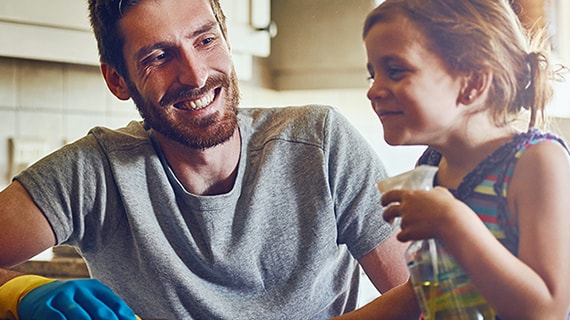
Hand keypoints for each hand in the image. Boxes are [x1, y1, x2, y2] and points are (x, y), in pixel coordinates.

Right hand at [18, 278, 137, 319]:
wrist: (36, 295)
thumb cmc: (73, 303)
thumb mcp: (90, 302)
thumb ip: (109, 311)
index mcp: (96, 288)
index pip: (117, 305)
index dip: (127, 319)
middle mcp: (80, 288)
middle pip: (101, 312)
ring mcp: (63, 297)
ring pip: (81, 317)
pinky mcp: (46, 307)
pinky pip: (60, 319)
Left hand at [381, 186, 468, 241]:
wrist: (450, 221)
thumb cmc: (449, 207)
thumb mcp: (442, 193)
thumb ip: (435, 192)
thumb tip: (436, 191)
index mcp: (411, 195)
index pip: (391, 194)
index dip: (385, 198)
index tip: (383, 202)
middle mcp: (405, 207)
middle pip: (389, 211)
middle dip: (386, 216)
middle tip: (388, 219)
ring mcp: (406, 220)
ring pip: (399, 225)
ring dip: (404, 228)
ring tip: (411, 230)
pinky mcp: (408, 232)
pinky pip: (401, 237)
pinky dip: (405, 238)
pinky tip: (412, 238)